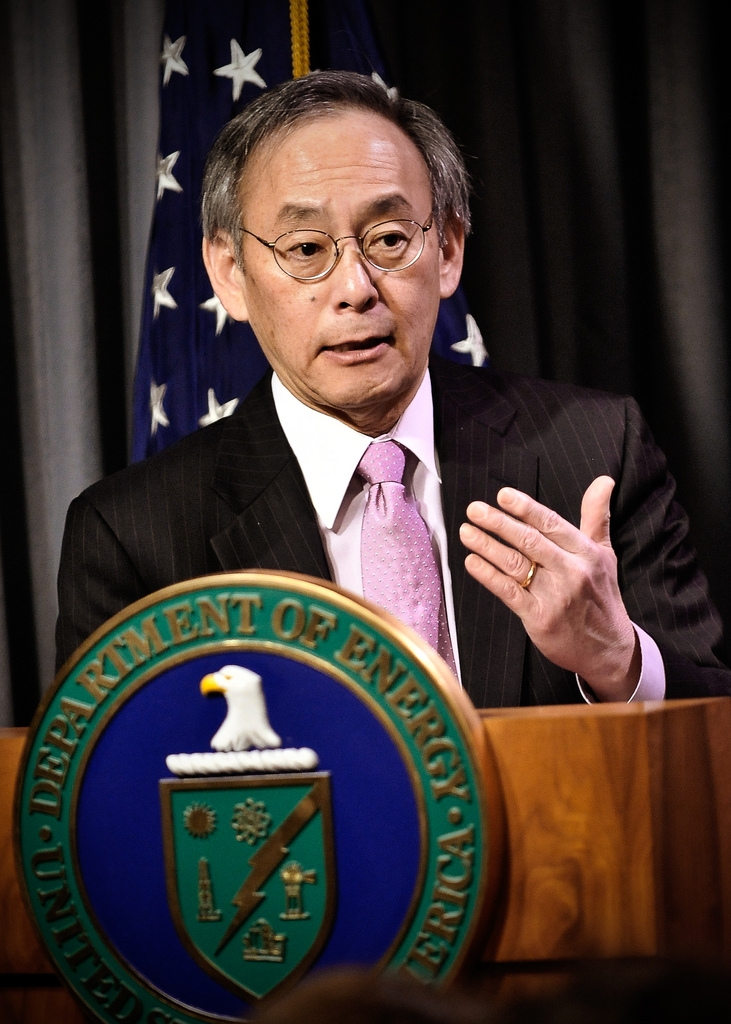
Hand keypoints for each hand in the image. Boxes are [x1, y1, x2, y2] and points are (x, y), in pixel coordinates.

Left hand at [458, 476, 640, 700]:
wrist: (609, 649)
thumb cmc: (602, 596)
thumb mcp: (605, 554)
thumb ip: (596, 516)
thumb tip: (603, 480)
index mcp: (586, 553)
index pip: (551, 524)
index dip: (525, 508)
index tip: (502, 495)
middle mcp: (572, 572)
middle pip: (529, 541)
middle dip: (498, 523)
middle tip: (474, 509)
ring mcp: (555, 596)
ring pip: (515, 564)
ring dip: (487, 546)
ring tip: (466, 532)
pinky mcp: (540, 619)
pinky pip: (509, 592)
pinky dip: (488, 576)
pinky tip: (472, 562)